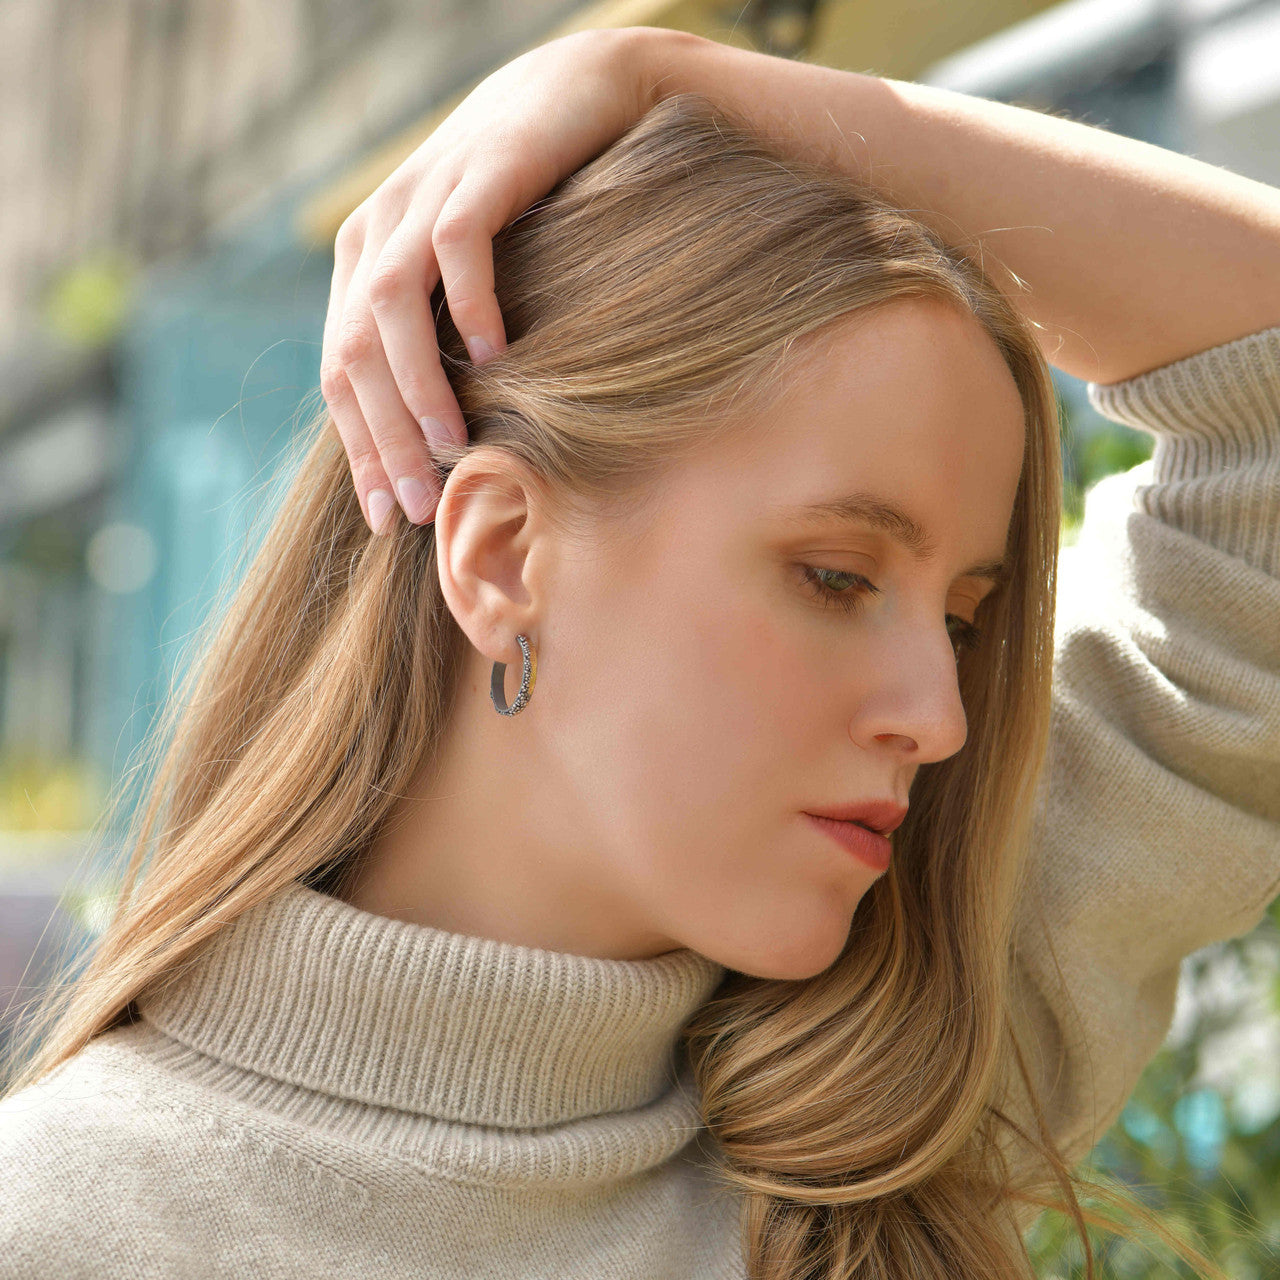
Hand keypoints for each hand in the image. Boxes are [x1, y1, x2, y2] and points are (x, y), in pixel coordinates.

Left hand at [320, 26, 652, 532]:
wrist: (573, 96)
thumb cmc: (525, 207)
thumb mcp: (466, 279)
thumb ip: (439, 339)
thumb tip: (439, 439)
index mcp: (362, 263)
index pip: (340, 372)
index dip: (360, 449)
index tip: (389, 517)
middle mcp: (376, 231)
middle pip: (354, 351)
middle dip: (383, 438)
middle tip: (420, 507)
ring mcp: (422, 197)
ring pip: (389, 306)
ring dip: (415, 386)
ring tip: (450, 446)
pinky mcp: (478, 171)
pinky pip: (459, 245)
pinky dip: (470, 304)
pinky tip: (497, 357)